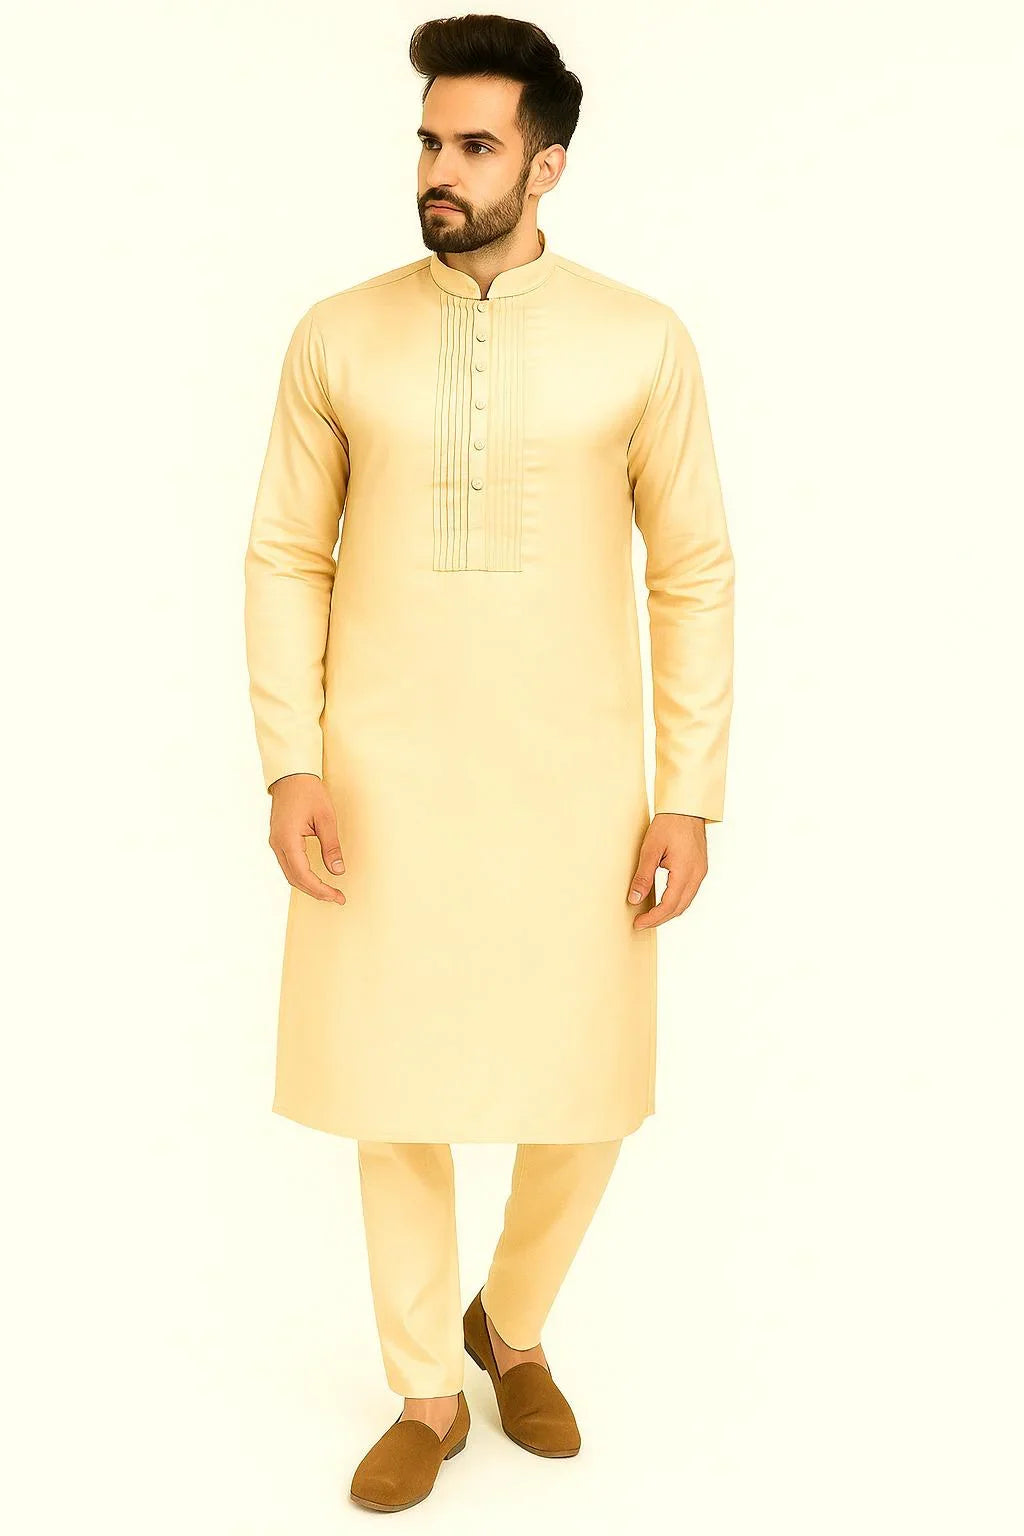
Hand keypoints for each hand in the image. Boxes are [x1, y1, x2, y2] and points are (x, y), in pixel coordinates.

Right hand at [267, 773, 346, 904]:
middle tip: (336, 897)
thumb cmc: (309, 792)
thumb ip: (331, 846)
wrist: (292, 775)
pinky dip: (301, 875)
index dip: (321, 889)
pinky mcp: (278, 839)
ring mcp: (275, 842)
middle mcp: (277, 844)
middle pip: (294, 878)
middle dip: (315, 891)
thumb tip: (338, 871)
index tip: (338, 896)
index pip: (303, 875)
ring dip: (308, 885)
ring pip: (290, 873)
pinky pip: (288, 864)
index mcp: (287, 839)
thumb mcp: (326, 818)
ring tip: (328, 891)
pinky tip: (315, 878)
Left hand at [627, 813, 706, 928]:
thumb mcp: (650, 849)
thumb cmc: (668, 824)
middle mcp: (697, 875)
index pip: (669, 905)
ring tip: (650, 915)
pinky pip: (688, 892)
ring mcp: (700, 872)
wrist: (686, 807)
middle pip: (679, 908)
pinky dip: (675, 901)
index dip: (653, 918)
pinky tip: (663, 900)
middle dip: (660, 919)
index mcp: (685, 872)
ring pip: (685, 902)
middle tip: (641, 923)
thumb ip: (643, 876)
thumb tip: (634, 899)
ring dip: (668, 911)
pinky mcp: (699, 868)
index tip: (638, 923)